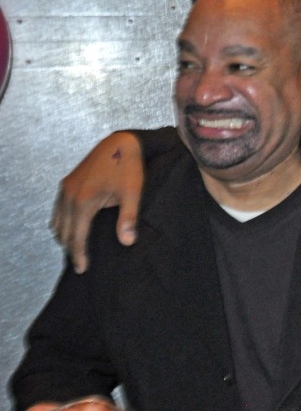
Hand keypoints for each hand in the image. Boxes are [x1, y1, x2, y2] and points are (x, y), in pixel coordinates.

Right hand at [51, 132, 143, 273]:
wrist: (121, 142)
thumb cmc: (128, 166)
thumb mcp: (132, 193)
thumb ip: (128, 218)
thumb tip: (127, 242)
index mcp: (83, 201)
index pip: (76, 236)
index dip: (78, 255)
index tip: (82, 268)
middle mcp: (69, 195)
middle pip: (63, 231)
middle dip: (70, 248)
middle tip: (81, 263)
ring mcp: (65, 188)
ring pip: (57, 221)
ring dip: (65, 235)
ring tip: (78, 248)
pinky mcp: (67, 183)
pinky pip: (58, 209)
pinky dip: (63, 222)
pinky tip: (74, 227)